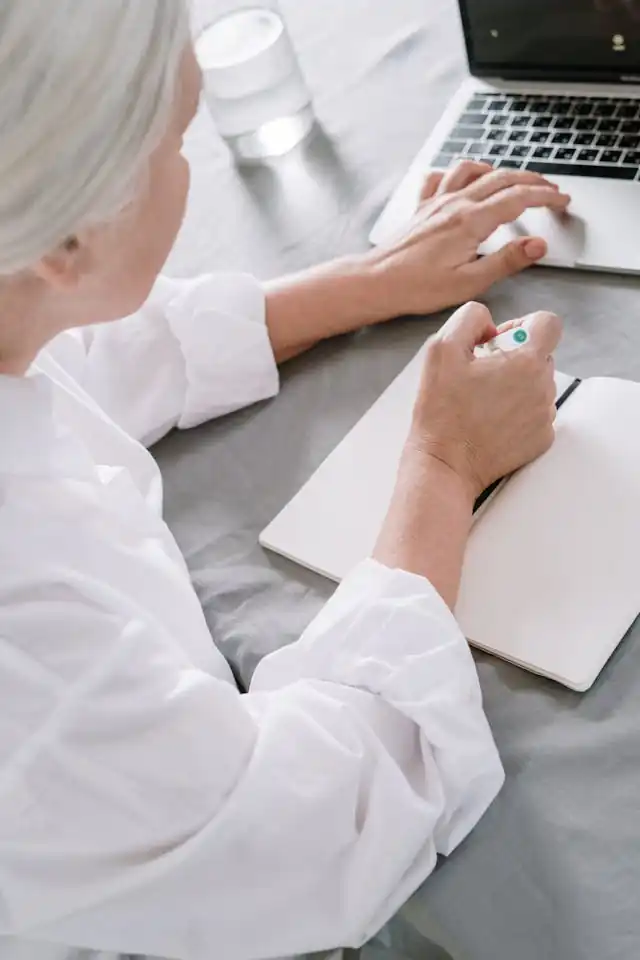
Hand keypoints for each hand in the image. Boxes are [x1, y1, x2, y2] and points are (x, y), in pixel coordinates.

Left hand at [369, 162, 569, 317]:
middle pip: (502, 178)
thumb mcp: (469, 283)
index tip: (562, 200)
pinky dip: (460, 172)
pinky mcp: (422, 208)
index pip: (519, 198)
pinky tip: (464, 179)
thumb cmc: (417, 287)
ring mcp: (437, 202)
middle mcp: (455, 204)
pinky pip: (443, 176)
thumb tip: (538, 245)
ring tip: (514, 179)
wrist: (377, 282)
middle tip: (551, 190)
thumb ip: (506, 261)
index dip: (546, 196)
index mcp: (471, 221)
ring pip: (474, 170)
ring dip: (499, 170)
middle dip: (532, 181)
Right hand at [408, 301, 560, 498]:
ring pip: (539, 384)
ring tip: (483, 401)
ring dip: (516, 385)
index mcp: (526, 362)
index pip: (548, 323)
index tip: (500, 342)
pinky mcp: (542, 439)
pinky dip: (518, 412)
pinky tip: (490, 420)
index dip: (522, 325)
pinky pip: (537, 413)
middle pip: (541, 354)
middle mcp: (543, 388)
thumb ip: (470, 319)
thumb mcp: (440, 349)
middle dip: (514, 358)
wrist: (446, 465)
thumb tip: (489, 323)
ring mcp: (545, 416)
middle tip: (481, 375)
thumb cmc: (441, 413)